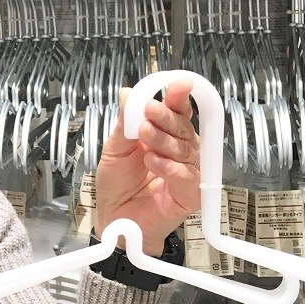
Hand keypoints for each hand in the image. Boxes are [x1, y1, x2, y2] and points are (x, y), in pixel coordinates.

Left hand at [94, 77, 200, 255]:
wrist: (114, 219)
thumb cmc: (117, 184)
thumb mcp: (115, 148)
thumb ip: (125, 122)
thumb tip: (127, 92)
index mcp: (166, 135)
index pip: (178, 112)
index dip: (178, 97)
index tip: (178, 84)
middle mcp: (181, 151)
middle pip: (183, 127)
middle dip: (166, 116)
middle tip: (149, 110)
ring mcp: (188, 172)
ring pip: (185, 149)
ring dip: (163, 140)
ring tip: (143, 136)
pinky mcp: (190, 195)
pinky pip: (186, 176)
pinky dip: (169, 167)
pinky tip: (152, 161)